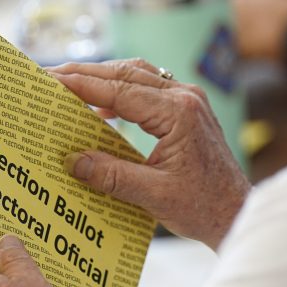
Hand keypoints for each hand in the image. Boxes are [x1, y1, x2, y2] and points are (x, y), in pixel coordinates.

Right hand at [48, 59, 249, 248]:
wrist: (236, 213)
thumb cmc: (204, 207)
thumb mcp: (153, 195)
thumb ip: (112, 176)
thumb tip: (73, 161)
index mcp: (178, 113)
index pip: (120, 91)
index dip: (82, 85)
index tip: (51, 81)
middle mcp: (185, 98)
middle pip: (125, 74)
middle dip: (85, 74)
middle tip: (49, 76)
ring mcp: (187, 101)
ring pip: (136, 76)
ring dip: (102, 78)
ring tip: (68, 85)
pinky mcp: (186, 110)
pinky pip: (146, 90)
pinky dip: (118, 93)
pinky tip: (99, 108)